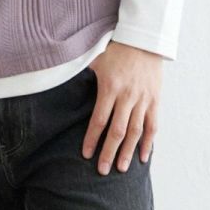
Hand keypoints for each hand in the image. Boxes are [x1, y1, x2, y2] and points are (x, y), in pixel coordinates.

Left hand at [82, 42, 162, 172]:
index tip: (85, 154)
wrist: (145, 38)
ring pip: (136, 131)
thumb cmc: (117, 48)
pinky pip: (152, 125)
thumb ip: (79, 70)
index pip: (99, 120)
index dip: (92, 139)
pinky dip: (148, 142)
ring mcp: (143, 99)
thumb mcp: (95, 58)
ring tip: (121, 169)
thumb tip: (55, 76)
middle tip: (103, 171)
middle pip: (117, 130)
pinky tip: (142, 157)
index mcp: (110, 87)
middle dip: (109, 152)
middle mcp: (127, 96)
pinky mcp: (155, 100)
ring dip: (128, 152)